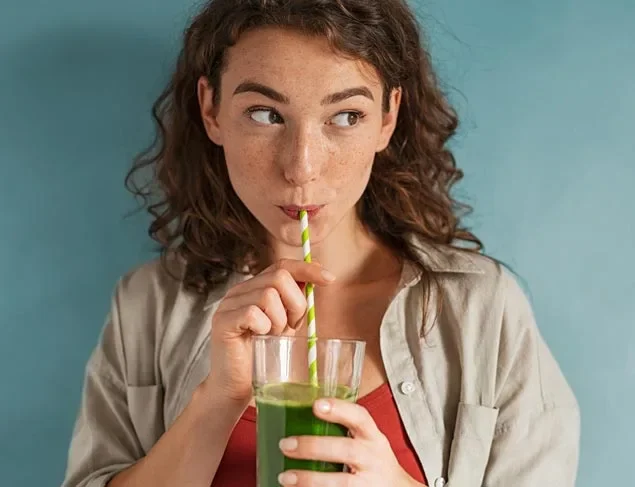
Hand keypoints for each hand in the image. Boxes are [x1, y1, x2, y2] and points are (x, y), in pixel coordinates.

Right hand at [205, 259, 335, 402]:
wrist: (236, 386)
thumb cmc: (262, 355)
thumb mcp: (285, 322)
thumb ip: (296, 300)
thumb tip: (320, 275)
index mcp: (255, 287)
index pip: (283, 265)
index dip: (307, 269)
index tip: (330, 279)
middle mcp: (239, 291)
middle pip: (279, 277)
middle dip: (296, 304)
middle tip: (291, 327)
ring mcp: (228, 304)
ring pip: (268, 295)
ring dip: (279, 320)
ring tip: (273, 336)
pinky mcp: (223, 321)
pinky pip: (253, 313)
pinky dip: (264, 328)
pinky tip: (260, 339)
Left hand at [277, 398, 425, 486]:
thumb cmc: (373, 461)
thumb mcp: (367, 440)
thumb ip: (343, 429)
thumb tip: (299, 415)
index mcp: (372, 437)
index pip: (360, 417)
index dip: (339, 409)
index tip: (316, 405)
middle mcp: (372, 458)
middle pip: (346, 450)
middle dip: (314, 447)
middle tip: (286, 444)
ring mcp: (368, 482)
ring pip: (340, 482)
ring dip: (310, 480)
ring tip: (285, 476)